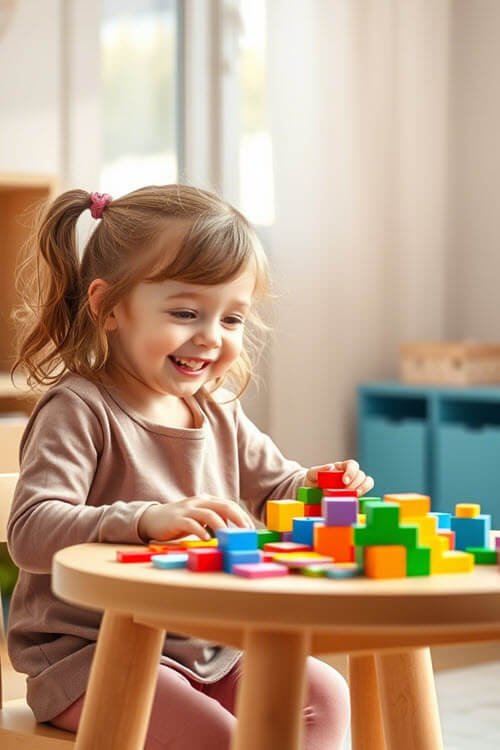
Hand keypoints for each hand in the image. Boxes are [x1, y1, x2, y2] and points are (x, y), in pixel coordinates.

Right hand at [138, 495, 254, 541]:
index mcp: (207, 501)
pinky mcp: (176, 520)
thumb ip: (215, 520)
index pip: (229, 505)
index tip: (251, 530)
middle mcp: (199, 502)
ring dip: (222, 526)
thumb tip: (234, 530)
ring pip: (209, 514)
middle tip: (247, 533)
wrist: (153, 519)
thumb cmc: (180, 520)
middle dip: (238, 519)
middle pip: (223, 506)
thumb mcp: (200, 518)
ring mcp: (188, 510)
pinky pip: (191, 524)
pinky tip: (207, 540)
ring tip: (229, 538)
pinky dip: (200, 531)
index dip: (242, 516)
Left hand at [305, 460, 373, 495]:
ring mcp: (354, 484)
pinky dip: (363, 495)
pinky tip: (354, 499)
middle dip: (355, 483)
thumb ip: (318, 470)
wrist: (310, 492)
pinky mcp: (355, 494)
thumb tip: (331, 467)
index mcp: (341, 467)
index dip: (351, 472)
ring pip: (367, 482)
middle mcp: (350, 475)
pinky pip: (365, 493)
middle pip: (361, 474)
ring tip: (354, 495)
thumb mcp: (311, 474)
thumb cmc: (312, 480)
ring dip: (363, 488)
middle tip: (345, 491)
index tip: (344, 481)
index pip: (352, 465)